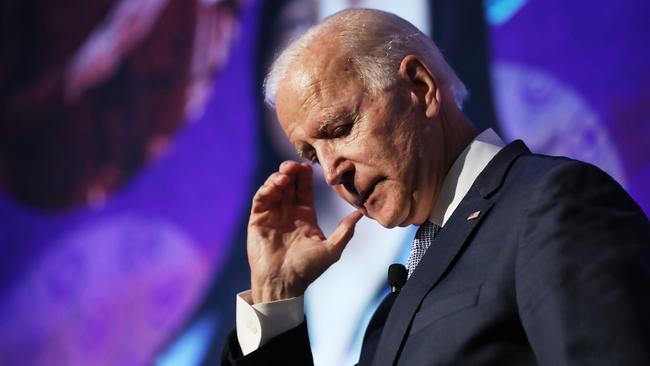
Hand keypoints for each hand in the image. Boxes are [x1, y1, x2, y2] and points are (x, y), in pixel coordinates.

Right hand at [247, 161, 362, 303]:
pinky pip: (260, 199)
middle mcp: (288, 212)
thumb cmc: (308, 269)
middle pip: (289, 184)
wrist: (283, 283)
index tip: (307, 167)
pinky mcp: (257, 220)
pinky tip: (274, 186)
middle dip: (290, 171)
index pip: (305, 189)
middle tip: (293, 165)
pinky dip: (266, 189)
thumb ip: (345, 231)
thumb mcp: (331, 249)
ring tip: (284, 175)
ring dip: (278, 178)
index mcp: (305, 215)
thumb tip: (361, 214)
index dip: (305, 177)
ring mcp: (272, 215)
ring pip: (273, 188)